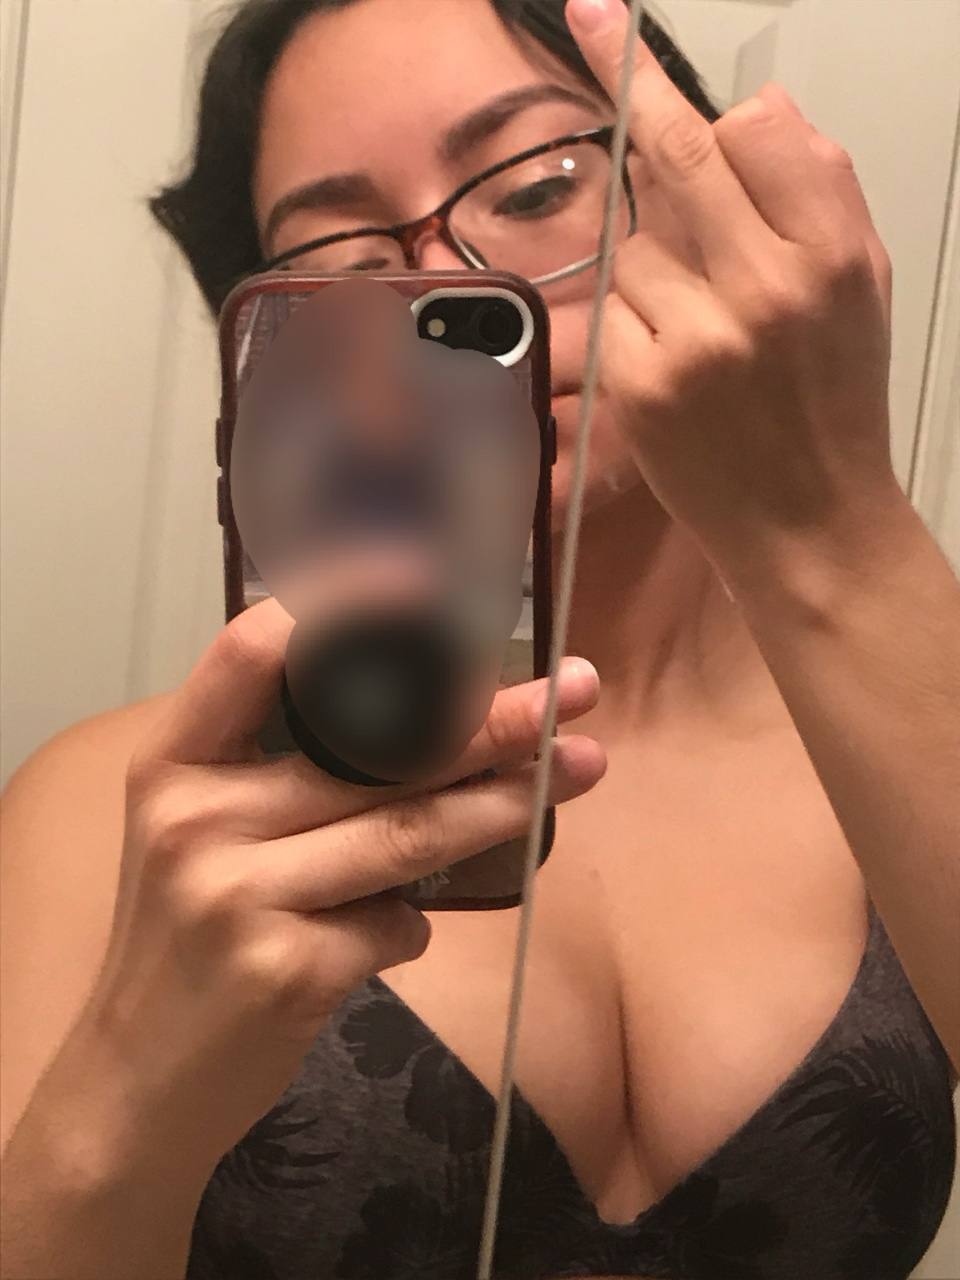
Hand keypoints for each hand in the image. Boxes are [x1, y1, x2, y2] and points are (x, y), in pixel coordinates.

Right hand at [68, 599, 603, 1176]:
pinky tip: (409, 926)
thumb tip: (425, 725)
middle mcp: (198, 817)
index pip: (253, 650)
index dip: (341, 604)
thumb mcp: (197, 834)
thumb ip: (277, 775)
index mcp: (174, 762)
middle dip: (489, 718)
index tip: (422, 582)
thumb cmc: (183, 939)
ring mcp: (240, 896)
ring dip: (503, 803)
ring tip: (578, 768)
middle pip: (373, 749)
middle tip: (578, 691)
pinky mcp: (288, 971)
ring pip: (408, 832)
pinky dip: (417, 921)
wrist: (134, 1083)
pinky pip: (395, 924)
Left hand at [566, 0, 899, 589]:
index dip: (691, 91)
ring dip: (647, 260)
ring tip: (692, 318)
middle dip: (627, 85)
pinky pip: (608, 310)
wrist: (808, 524)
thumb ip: (818, 194)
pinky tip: (665, 356)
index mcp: (832, 253)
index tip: (632, 35)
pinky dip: (625, 322)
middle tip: (591, 22)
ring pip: (633, 241)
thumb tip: (750, 114)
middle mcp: (766, 285)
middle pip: (678, 155)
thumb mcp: (864, 289)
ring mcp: (696, 337)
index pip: (755, 129)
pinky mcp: (640, 384)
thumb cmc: (832, 407)